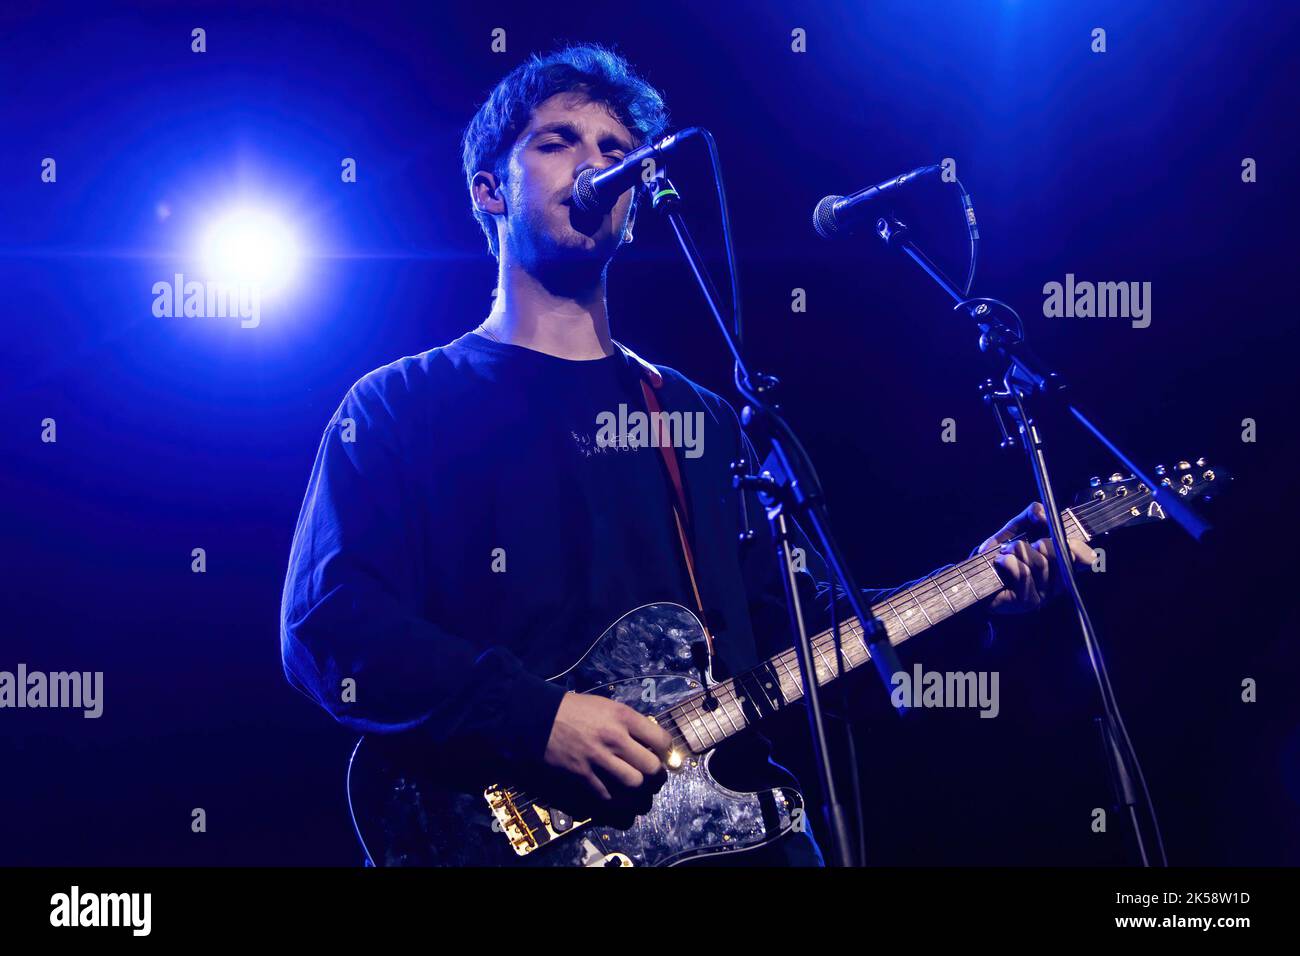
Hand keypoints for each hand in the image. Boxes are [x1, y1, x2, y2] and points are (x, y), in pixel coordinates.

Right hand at [542, 692, 671, 825]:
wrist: (540, 718)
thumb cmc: (577, 710)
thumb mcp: (608, 706)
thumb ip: (631, 724)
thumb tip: (652, 744)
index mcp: (623, 717)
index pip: (661, 740)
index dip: (667, 752)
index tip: (663, 757)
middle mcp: (614, 738)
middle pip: (651, 768)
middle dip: (657, 777)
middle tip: (654, 779)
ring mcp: (598, 759)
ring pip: (634, 785)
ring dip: (641, 792)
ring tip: (640, 792)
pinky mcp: (583, 776)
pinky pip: (609, 797)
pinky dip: (619, 802)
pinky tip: (621, 798)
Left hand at [976, 502, 1096, 613]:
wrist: (975, 578)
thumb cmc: (1000, 554)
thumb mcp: (1017, 528)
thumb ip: (1032, 514)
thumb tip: (1043, 514)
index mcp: (1061, 565)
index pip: (1086, 559)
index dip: (1080, 547)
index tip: (1065, 539)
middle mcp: (1058, 582)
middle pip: (1059, 555)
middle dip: (1038, 543)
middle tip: (1019, 545)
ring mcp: (1044, 594)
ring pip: (1040, 563)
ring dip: (1016, 551)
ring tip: (1004, 553)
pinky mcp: (1027, 602)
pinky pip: (1024, 574)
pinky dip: (1008, 561)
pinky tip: (999, 562)